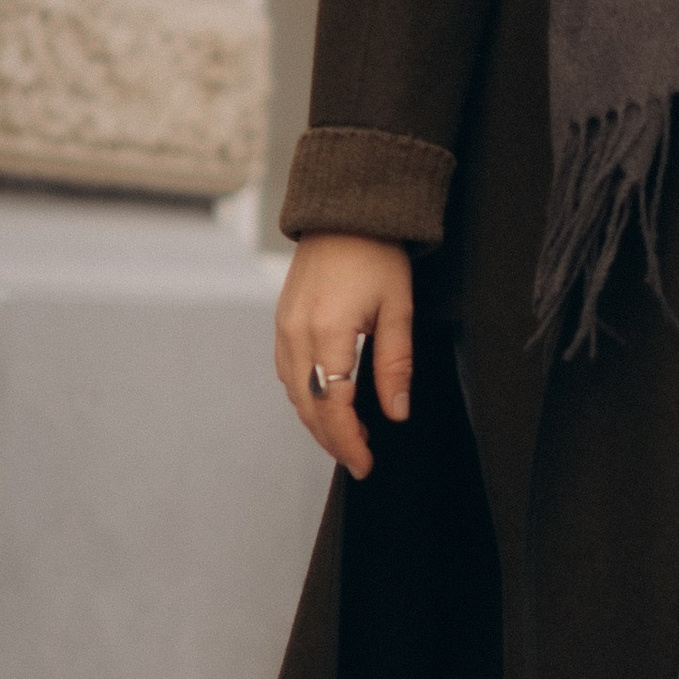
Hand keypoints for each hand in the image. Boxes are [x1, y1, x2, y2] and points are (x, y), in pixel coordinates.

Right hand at [276, 235, 413, 480]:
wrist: (344, 214)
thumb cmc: (376, 255)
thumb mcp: (398, 310)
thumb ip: (395, 365)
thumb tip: (395, 413)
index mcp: (328, 333)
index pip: (334, 407)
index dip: (348, 442)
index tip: (366, 464)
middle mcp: (297, 335)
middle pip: (309, 407)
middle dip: (333, 440)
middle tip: (360, 461)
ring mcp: (283, 329)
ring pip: (294, 394)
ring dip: (318, 421)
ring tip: (349, 437)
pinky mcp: (281, 323)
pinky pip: (288, 373)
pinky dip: (305, 397)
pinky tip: (327, 403)